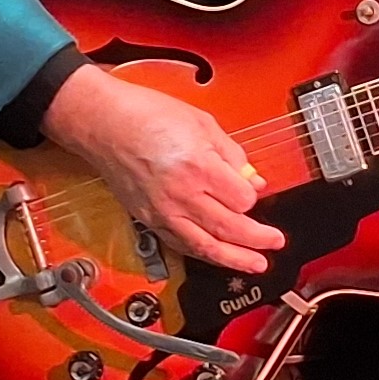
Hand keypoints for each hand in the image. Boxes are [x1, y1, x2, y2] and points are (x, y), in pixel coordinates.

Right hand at [41, 65, 285, 271]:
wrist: (103, 122)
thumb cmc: (147, 114)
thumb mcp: (202, 123)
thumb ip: (232, 155)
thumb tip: (253, 180)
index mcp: (198, 166)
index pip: (242, 199)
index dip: (252, 197)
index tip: (252, 191)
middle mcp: (181, 194)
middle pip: (229, 228)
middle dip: (257, 239)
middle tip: (275, 242)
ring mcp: (163, 211)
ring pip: (206, 246)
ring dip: (234, 259)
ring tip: (255, 265)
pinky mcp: (149, 219)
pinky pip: (181, 244)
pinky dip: (202, 253)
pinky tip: (218, 256)